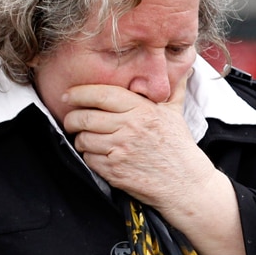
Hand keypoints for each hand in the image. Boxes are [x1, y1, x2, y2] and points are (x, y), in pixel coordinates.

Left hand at [60, 69, 216, 212]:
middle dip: (71, 118)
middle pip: (84, 117)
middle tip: (71, 120)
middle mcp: (129, 127)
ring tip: (86, 138)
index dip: (78, 93)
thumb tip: (182, 69)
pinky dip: (88, 156)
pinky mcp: (114, 171)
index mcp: (141, 109)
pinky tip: (98, 155)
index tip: (68, 95)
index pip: (100, 94)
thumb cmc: (178, 147)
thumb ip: (171, 89)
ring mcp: (120, 150)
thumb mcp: (175, 113)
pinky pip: (88, 159)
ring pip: (83, 139)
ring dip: (79, 139)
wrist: (186, 185)